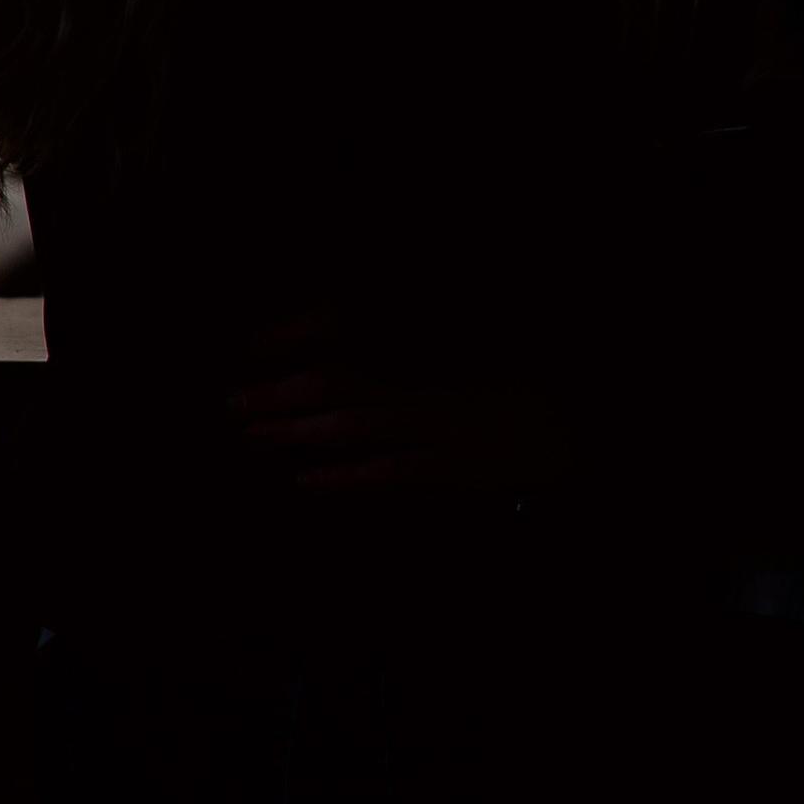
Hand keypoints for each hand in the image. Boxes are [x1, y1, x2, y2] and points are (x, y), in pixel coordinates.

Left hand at [229, 317, 566, 495]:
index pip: (342, 322)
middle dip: (278, 389)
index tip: (247, 346)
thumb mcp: (456, 330)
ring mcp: (434, 423)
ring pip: (351, 425)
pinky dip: (341, 476)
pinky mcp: (446, 465)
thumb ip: (399, 329)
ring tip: (250, 435)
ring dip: (296, 431)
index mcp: (421, 335)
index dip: (290, 334)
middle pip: (335, 377)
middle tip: (230, 400)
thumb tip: (336, 323)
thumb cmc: (508, 369)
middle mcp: (423, 375)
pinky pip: (384, 472)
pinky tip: (303, 481)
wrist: (573, 416)